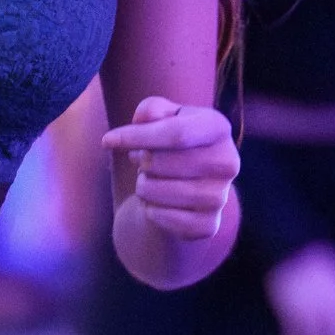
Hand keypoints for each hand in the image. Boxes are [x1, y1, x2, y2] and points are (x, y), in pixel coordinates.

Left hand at [104, 98, 239, 247]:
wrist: (189, 185)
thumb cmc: (172, 144)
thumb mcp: (164, 117)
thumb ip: (153, 109)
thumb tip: (142, 119)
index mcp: (218, 128)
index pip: (175, 134)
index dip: (137, 137)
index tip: (107, 140)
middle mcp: (227, 163)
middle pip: (161, 163)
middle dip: (140, 162)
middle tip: (141, 160)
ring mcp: (221, 197)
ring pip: (157, 192)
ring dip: (142, 186)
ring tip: (151, 180)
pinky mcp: (209, 225)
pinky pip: (161, 218)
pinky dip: (150, 210)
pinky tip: (158, 202)